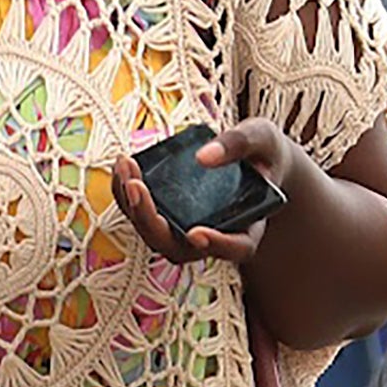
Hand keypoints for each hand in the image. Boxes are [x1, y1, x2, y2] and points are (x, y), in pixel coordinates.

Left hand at [106, 117, 316, 270]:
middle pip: (178, 247)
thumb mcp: (263, 138)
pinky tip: (123, 166)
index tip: (197, 233)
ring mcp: (188, 232)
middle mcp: (215, 238)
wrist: (255, 161)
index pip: (235, 248)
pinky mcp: (170, 218)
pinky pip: (143, 216)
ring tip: (125, 166)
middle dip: (151, 219)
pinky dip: (128, 194)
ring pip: (155, 235)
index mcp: (248, 229)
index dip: (216, 244)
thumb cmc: (263, 153)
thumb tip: (203, 157)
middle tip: (136, 184)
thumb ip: (240, 144)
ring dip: (133, 205)